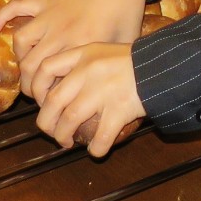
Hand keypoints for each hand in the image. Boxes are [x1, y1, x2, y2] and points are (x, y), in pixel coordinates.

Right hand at [0, 0, 150, 101]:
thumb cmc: (127, 13)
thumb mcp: (123, 45)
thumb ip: (109, 67)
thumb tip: (103, 93)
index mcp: (82, 47)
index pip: (53, 80)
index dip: (47, 98)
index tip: (51, 105)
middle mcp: (61, 33)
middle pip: (30, 67)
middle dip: (28, 86)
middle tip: (35, 94)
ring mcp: (50, 15)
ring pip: (20, 42)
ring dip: (19, 59)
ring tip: (26, 71)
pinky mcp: (45, 0)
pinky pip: (16, 7)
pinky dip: (0, 17)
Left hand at [31, 41, 143, 156]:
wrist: (164, 66)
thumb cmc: (137, 60)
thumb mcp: (106, 49)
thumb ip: (84, 62)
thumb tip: (61, 86)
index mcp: (83, 54)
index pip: (45, 68)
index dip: (36, 88)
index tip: (40, 101)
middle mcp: (88, 72)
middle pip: (53, 100)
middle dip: (47, 122)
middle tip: (52, 131)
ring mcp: (103, 91)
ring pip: (70, 119)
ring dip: (63, 136)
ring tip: (66, 142)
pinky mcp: (119, 109)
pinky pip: (101, 136)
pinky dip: (96, 148)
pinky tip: (96, 150)